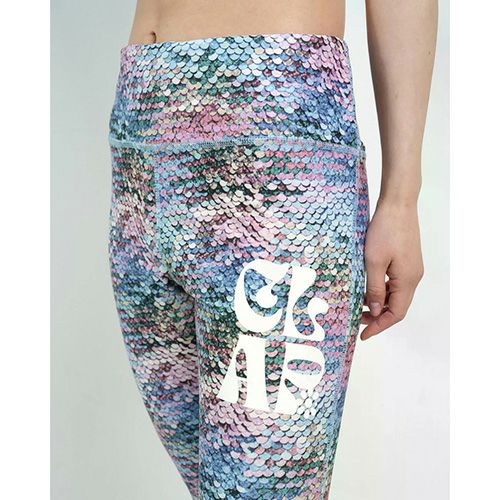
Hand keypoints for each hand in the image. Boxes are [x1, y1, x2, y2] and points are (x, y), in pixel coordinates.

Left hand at [360, 199, 423, 339]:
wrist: (398, 205)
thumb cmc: (385, 231)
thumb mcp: (373, 262)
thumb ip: (375, 288)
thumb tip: (375, 311)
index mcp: (408, 280)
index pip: (396, 314)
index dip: (379, 326)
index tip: (363, 335)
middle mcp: (413, 277)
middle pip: (397, 306)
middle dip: (377, 317)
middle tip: (356, 320)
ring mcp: (411, 268)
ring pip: (395, 295)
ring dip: (378, 303)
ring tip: (358, 305)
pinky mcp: (406, 260)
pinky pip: (395, 283)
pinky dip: (381, 290)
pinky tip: (367, 288)